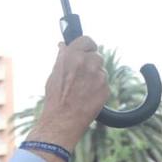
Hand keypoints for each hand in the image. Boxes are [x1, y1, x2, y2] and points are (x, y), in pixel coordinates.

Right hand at [26, 37, 108, 161]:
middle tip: (82, 74)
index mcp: (73, 56)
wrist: (62, 121)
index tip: (85, 51)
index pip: (87, 40)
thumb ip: (63, 57)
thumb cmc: (55, 98)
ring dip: (95, 76)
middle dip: (91, 63)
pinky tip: (87, 97)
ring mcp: (99, 76)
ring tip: (82, 89)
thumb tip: (64, 45)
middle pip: (96, 55)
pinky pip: (105, 83)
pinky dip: (98, 88)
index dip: (86, 46)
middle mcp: (88, 63)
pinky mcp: (106, 88)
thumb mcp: (54, 74)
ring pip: (101, 70)